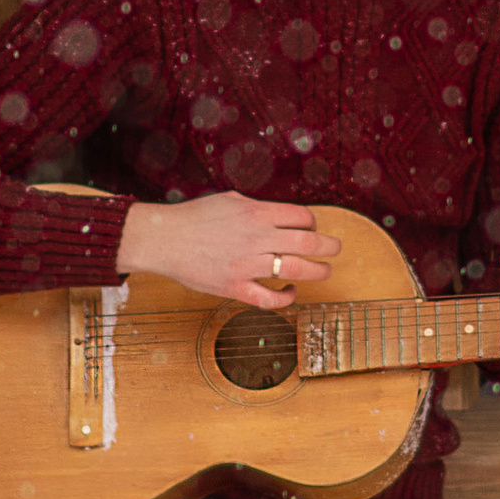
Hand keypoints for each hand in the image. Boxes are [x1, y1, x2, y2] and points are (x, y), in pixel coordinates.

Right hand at [113, 193, 340, 308]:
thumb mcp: (230, 200)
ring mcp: (247, 264)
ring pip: (297, 269)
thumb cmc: (194, 217)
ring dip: (318, 271)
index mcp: (256, 212)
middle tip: (336, 250)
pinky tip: (291, 291)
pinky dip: (287, 297)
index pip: (302, 217)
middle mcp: (257, 237)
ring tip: (324, 271)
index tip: (313, 230)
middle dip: (330, 247)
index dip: (314, 224)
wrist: (163, 239)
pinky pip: (270, 298)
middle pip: (310, 243)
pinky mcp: (235, 287)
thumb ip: (258, 208)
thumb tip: (280, 214)